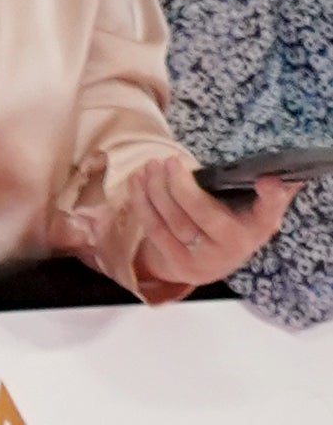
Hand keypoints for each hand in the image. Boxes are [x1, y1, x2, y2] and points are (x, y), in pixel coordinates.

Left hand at [117, 144, 295, 303]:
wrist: (215, 262)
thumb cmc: (240, 221)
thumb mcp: (260, 207)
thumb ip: (271, 189)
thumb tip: (287, 168)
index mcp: (260, 225)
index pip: (269, 210)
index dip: (270, 196)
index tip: (266, 179)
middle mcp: (234, 245)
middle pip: (203, 212)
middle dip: (182, 186)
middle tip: (171, 160)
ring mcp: (203, 258)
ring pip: (173, 221)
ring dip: (156, 190)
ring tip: (150, 166)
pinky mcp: (177, 263)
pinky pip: (155, 230)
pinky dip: (143, 203)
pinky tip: (137, 182)